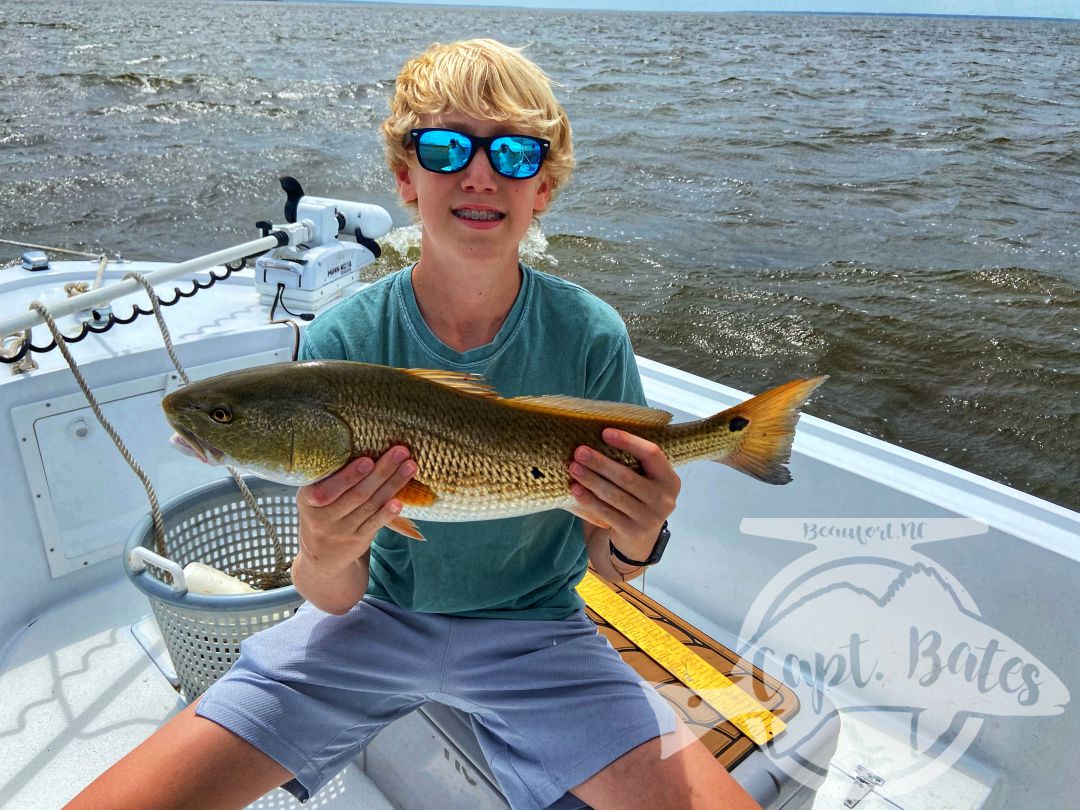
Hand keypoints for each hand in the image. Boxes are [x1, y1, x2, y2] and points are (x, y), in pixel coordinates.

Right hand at [296, 445, 415, 575]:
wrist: (321, 555)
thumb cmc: (321, 512)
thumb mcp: (314, 496)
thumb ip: (331, 478)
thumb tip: (363, 444)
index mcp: (309, 500)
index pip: (328, 490)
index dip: (349, 476)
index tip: (368, 460)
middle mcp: (323, 518)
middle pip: (357, 494)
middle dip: (381, 472)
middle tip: (400, 452)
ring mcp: (341, 531)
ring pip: (370, 506)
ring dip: (392, 485)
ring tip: (410, 467)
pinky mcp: (357, 541)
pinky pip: (374, 525)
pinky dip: (387, 513)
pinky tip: (400, 501)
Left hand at [568, 428, 679, 559]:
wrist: (639, 541)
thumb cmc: (637, 500)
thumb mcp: (646, 482)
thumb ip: (634, 464)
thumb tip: (601, 436)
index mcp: (669, 479)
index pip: (652, 454)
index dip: (628, 441)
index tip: (604, 432)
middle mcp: (664, 499)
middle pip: (627, 476)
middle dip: (600, 462)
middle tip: (579, 451)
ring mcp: (649, 517)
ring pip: (614, 495)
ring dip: (591, 480)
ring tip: (573, 468)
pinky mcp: (632, 531)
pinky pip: (606, 513)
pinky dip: (589, 500)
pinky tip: (575, 490)